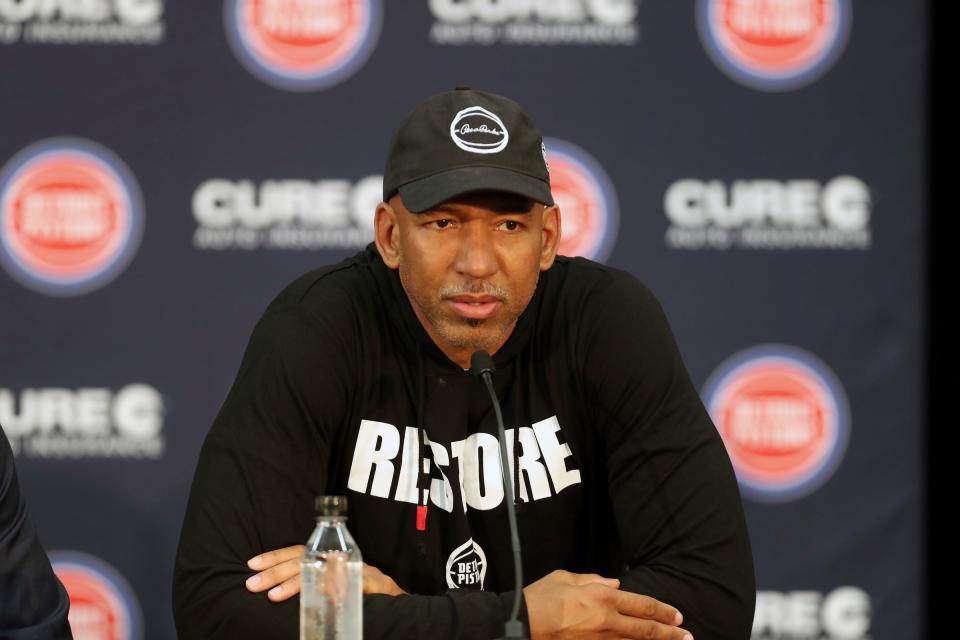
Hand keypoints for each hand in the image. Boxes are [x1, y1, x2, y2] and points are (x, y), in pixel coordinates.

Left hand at [245, 546, 405, 600]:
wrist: (393, 596)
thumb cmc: (355, 589)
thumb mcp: (328, 583)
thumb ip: (308, 583)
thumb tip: (272, 587)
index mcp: (326, 556)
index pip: (296, 552)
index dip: (274, 557)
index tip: (251, 565)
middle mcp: (339, 557)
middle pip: (304, 560)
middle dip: (277, 573)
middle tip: (255, 585)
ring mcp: (356, 568)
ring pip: (324, 571)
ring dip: (298, 584)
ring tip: (276, 595)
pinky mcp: (374, 582)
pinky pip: (352, 584)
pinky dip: (338, 589)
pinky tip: (323, 596)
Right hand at [523, 570, 691, 639]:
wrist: (520, 624)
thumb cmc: (539, 597)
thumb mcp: (565, 577)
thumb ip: (592, 579)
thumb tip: (613, 584)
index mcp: (601, 597)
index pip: (640, 604)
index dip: (661, 610)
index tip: (676, 616)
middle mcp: (606, 621)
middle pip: (645, 629)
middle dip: (669, 633)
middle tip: (688, 636)